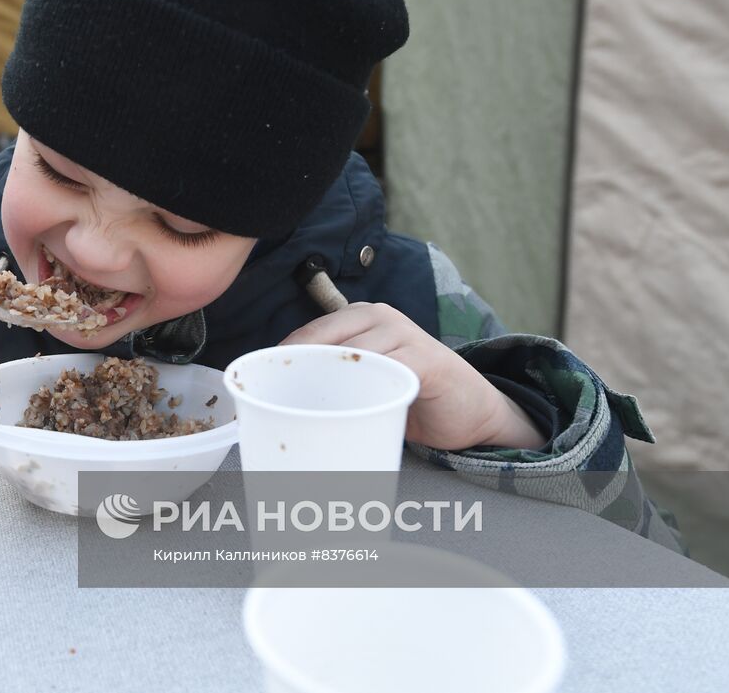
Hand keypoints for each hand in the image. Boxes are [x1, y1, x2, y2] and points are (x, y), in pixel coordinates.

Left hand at [280, 303, 546, 451]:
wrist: (470, 411)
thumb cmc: (409, 395)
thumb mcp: (364, 382)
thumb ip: (332, 380)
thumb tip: (275, 403)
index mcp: (357, 318)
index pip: (307, 335)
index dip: (280, 360)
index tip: (258, 388)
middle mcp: (378, 316)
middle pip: (323, 341)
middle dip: (298, 372)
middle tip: (277, 404)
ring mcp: (403, 333)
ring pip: (351, 355)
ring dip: (327, 384)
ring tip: (308, 411)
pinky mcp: (426, 358)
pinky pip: (388, 370)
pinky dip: (368, 390)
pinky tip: (355, 410)